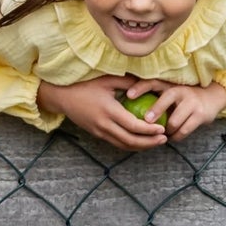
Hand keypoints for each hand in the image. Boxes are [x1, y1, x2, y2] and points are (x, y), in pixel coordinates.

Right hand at [38, 75, 169, 150]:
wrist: (61, 96)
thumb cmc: (85, 84)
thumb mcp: (107, 79)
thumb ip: (128, 83)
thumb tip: (148, 83)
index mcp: (108, 111)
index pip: (133, 126)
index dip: (149, 130)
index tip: (162, 129)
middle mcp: (104, 125)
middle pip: (130, 141)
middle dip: (149, 142)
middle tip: (164, 139)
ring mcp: (99, 132)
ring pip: (124, 145)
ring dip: (141, 146)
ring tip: (155, 143)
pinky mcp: (97, 134)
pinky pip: (117, 143)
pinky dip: (130, 144)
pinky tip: (140, 141)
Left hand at [122, 78, 225, 139]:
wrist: (212, 98)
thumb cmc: (183, 100)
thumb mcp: (170, 94)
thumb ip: (155, 99)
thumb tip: (130, 111)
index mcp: (169, 85)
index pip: (153, 82)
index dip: (140, 88)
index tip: (128, 95)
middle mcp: (181, 91)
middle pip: (167, 98)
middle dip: (156, 110)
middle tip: (146, 121)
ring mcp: (191, 102)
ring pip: (174, 121)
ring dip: (166, 131)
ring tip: (162, 133)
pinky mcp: (200, 115)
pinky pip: (183, 131)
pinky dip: (175, 136)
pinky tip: (172, 137)